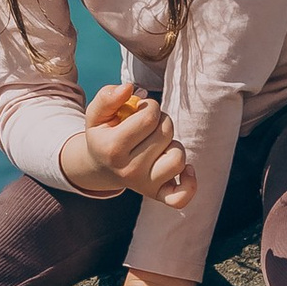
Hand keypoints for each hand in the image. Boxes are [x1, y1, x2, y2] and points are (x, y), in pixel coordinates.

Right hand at [62, 82, 195, 209]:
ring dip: (173, 145)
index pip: (149, 117)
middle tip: (148, 127)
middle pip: (166, 133)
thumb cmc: (104, 134)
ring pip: (178, 159)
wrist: (101, 166)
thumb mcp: (97, 114)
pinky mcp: (158, 194)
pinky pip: (180, 198)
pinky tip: (186, 168)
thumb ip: (108, 96)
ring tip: (158, 144)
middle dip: (161, 121)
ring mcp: (144, 185)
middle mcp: (129, 170)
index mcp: (113, 148)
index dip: (151, 106)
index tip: (141, 111)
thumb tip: (129, 88)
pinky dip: (189, 183)